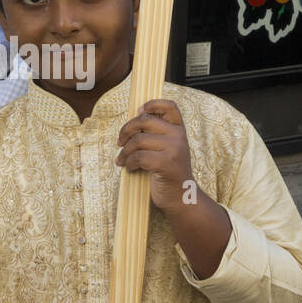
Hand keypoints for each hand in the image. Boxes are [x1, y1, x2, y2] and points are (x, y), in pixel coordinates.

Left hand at [116, 99, 193, 213]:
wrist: (181, 198)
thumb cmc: (169, 173)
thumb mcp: (168, 149)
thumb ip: (157, 135)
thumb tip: (132, 123)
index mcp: (179, 130)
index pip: (169, 106)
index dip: (152, 104)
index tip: (139, 111)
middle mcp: (179, 136)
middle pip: (144, 121)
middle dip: (126, 130)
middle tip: (119, 142)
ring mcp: (174, 148)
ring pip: (138, 140)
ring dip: (124, 152)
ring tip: (122, 160)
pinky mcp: (166, 163)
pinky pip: (138, 156)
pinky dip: (129, 163)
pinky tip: (130, 169)